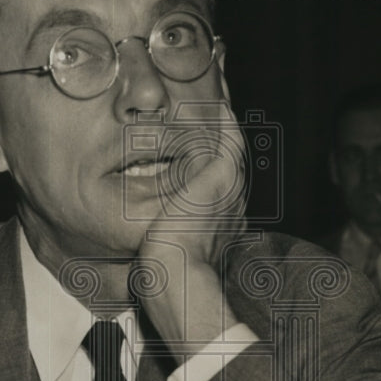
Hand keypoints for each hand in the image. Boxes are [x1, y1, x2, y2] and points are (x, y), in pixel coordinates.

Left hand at [136, 124, 246, 361]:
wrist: (176, 277)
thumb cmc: (165, 276)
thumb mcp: (165, 257)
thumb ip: (163, 246)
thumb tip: (148, 251)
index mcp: (220, 226)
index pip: (216, 191)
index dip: (211, 170)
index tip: (203, 156)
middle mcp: (231, 207)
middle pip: (228, 164)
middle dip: (222, 141)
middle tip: (217, 116)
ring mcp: (230, 191)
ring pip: (232, 149)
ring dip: (225, 125)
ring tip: (218, 103)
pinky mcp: (223, 177)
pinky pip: (229, 140)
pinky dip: (225, 122)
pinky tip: (218, 104)